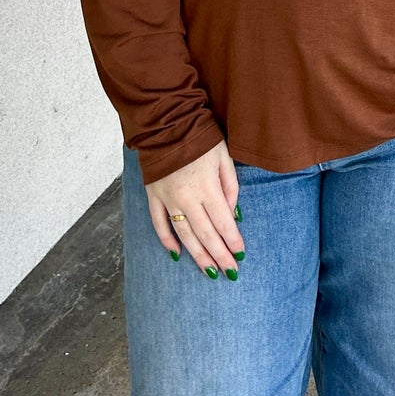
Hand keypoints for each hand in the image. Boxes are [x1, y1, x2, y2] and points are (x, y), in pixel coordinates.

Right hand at [146, 139, 245, 278]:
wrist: (167, 123)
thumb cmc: (200, 138)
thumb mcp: (224, 157)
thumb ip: (230, 187)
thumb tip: (233, 214)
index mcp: (207, 187)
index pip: (223, 222)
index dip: (232, 241)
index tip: (240, 255)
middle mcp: (187, 197)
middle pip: (205, 234)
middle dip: (219, 255)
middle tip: (229, 273)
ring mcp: (168, 198)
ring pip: (184, 234)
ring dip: (198, 255)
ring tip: (210, 272)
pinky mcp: (154, 196)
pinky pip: (159, 223)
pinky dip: (167, 240)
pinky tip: (177, 254)